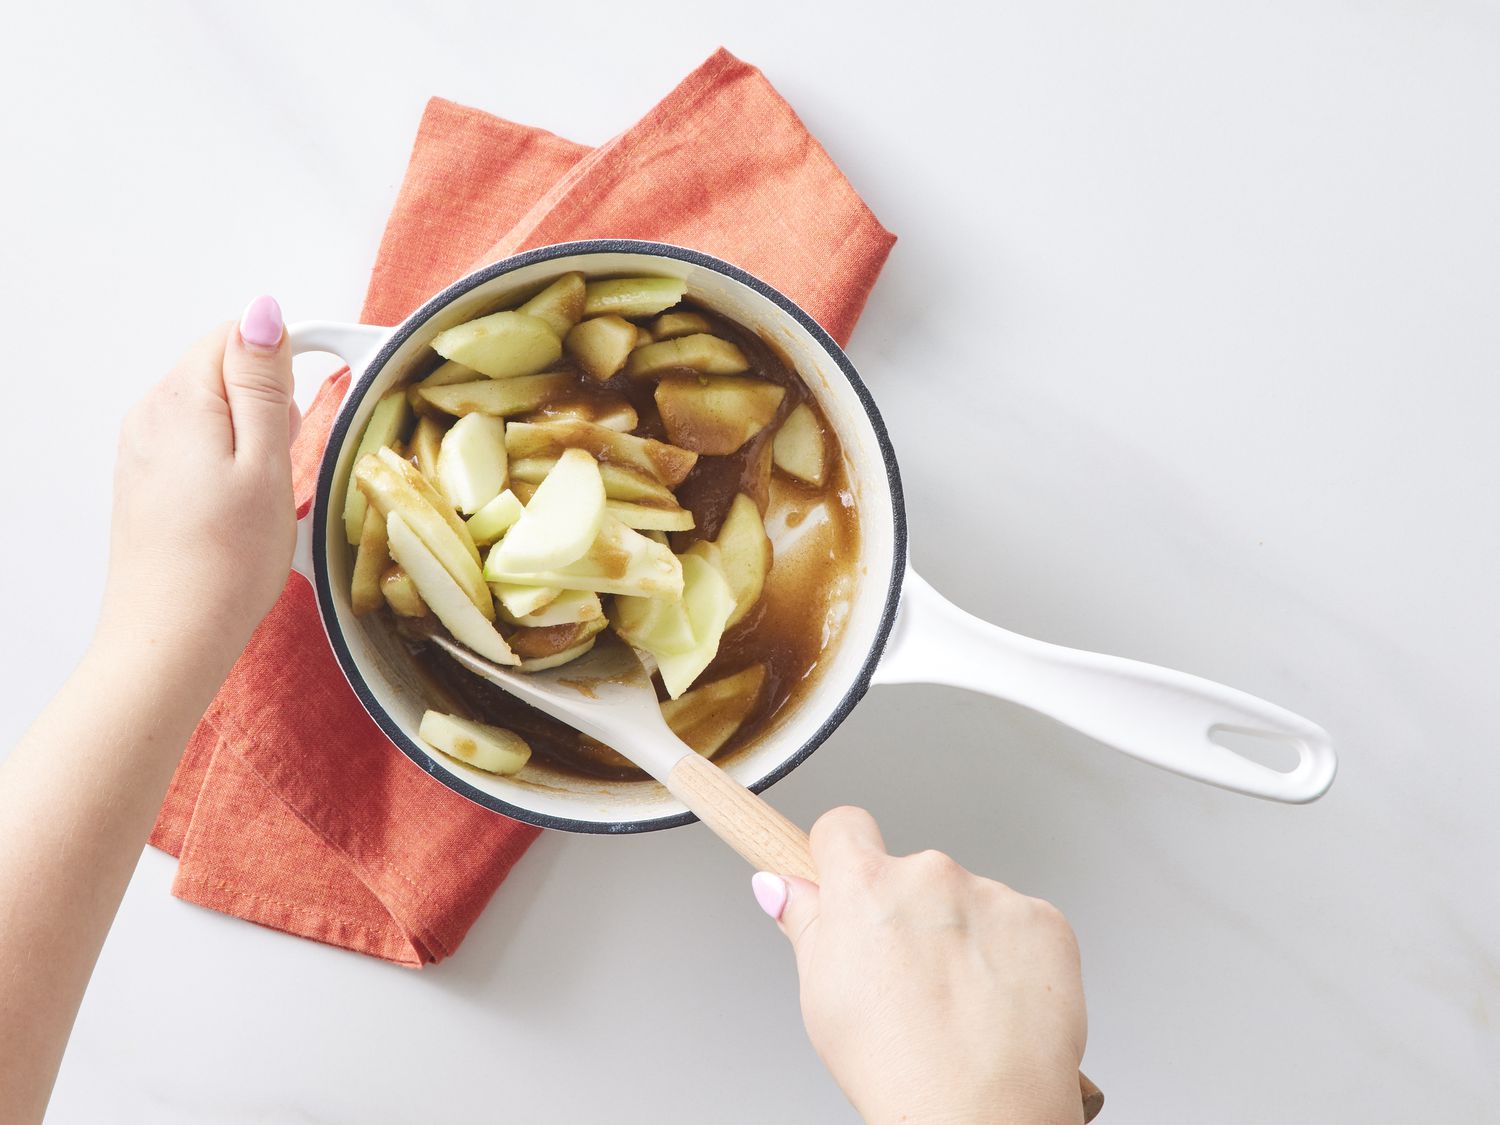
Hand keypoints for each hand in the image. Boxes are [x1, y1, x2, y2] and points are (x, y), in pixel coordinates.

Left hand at [97, 297, 298, 665]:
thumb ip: (263, 382)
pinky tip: (241, 504)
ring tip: (265, 490)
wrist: (173, 636)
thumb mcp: (265, 462)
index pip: (238, 334)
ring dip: (251, 433)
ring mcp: (143, 447)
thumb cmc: (226, 561)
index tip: (315, 403)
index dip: (286, 358)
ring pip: (213, 406)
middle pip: (224, 369)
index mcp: (181, 398)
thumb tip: (264, 313)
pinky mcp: (146, 479)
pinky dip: (229, 460)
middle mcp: (150, 413)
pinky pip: (197, 442)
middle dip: (269, 400)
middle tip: (286, 461)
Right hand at [755, 808, 1087, 1124]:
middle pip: (912, 873)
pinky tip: (999, 1004)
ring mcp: (994, 895)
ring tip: (960, 1006)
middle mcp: (932, 874)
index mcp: (868, 886)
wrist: (982, 1112)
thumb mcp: (821, 996)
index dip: (840, 853)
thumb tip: (780, 886)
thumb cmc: (896, 1066)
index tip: (843, 876)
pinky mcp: (1044, 921)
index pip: (844, 826)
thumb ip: (805, 924)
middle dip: (910, 913)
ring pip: (969, 902)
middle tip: (909, 980)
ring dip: (964, 937)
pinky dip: (1012, 957)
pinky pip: (1020, 924)